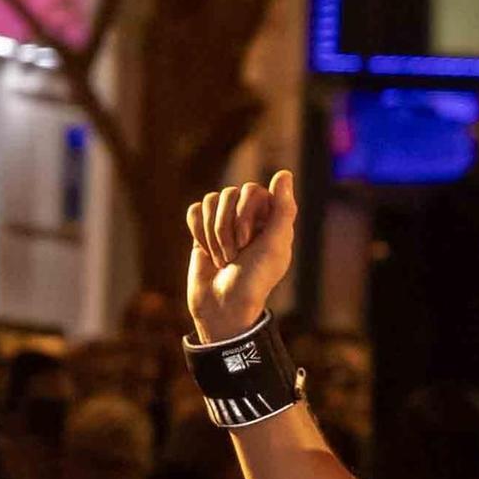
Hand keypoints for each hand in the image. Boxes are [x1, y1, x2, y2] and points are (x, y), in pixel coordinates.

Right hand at [186, 170, 297, 343]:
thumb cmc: (254, 279)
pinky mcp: (203, 229)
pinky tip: (208, 253)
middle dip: (227, 228)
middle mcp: (249, 214)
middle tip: (235, 256)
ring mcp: (225, 220)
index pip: (251, 190)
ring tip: (224, 259)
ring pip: (209, 201)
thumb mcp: (274, 246)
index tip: (248, 243)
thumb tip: (285, 172)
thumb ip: (284, 210)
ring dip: (213, 235)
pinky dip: (198, 233)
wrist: (223, 306)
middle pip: (228, 194)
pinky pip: (194, 211)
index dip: (245, 215)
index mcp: (271, 216)